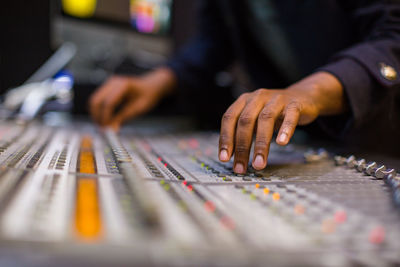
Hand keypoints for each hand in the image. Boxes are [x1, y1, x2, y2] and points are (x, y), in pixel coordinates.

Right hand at [89, 68, 175, 130]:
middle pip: (96, 100)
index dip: (106, 118)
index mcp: (123, 85)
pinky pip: (97, 100)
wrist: (151, 86)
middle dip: (97, 116)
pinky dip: (98, 111)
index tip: (107, 129)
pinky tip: (104, 120)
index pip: (108, 103)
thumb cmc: (148, 96)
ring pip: (94, 100)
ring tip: (103, 126)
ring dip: (96, 114)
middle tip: (102, 129)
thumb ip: (124, 117)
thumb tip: (112, 129)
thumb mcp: (139, 108)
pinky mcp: (106, 88)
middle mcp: (113, 82)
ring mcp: (108, 84)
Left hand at [218, 72, 345, 173]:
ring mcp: (276, 99)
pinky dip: (285, 129)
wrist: (302, 96)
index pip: (229, 118)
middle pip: (246, 121)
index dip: (225, 139)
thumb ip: (242, 133)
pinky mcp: (294, 104)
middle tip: (241, 167)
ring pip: (266, 119)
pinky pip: (290, 116)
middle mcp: (257, 98)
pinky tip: (282, 143)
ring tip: (259, 163)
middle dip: (242, 147)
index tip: (224, 158)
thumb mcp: (255, 119)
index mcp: (244, 101)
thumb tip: (230, 156)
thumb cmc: (274, 111)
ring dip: (260, 144)